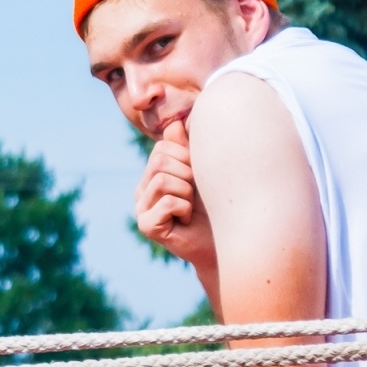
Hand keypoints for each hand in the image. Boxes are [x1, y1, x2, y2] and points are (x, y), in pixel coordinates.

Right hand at [135, 120, 215, 267]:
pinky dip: (184, 210)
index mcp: (152, 175)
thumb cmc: (217, 206)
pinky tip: (186, 221)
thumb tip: (176, 123)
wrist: (225, 243)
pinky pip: (168, 202)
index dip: (186, 157)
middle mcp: (142, 191)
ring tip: (190, 209)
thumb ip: (187, 149)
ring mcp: (141, 209)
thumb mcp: (202, 172)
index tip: (197, 177)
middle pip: (159, 161)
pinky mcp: (146, 225)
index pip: (162, 148)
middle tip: (194, 195)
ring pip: (162, 180)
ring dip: (186, 193)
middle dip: (186, 174)